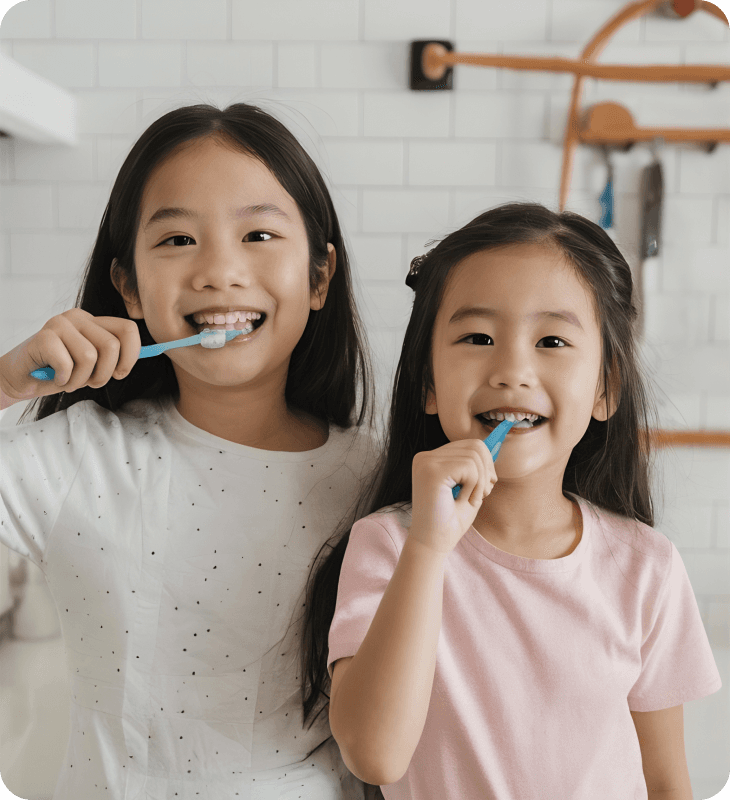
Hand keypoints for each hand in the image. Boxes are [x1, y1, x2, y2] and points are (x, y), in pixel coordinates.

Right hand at [0, 309, 140, 404]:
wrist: (21, 378)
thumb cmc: (60, 372)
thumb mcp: (93, 365)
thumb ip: (113, 356)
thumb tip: (147, 354)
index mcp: (94, 322)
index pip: (128, 330)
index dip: (132, 355)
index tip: (120, 373)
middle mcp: (78, 318)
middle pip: (112, 346)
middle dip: (105, 374)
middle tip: (90, 381)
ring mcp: (59, 324)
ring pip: (90, 357)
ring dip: (82, 380)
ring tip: (69, 380)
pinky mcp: (43, 337)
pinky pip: (68, 364)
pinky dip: (64, 380)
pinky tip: (55, 378)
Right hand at [409, 439, 496, 554]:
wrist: (433, 545)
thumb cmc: (450, 521)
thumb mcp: (468, 488)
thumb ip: (477, 467)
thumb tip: (495, 442)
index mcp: (431, 459)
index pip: (469, 445)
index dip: (486, 464)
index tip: (487, 486)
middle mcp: (425, 457)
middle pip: (475, 446)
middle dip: (487, 472)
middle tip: (482, 494)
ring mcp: (426, 463)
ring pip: (474, 456)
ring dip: (480, 482)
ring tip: (470, 500)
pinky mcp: (431, 471)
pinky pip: (469, 467)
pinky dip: (474, 486)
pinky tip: (462, 500)